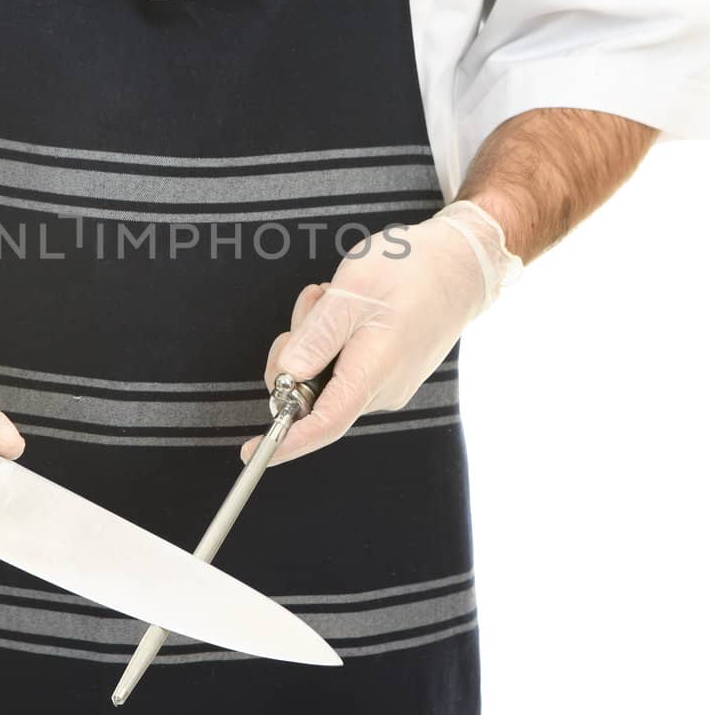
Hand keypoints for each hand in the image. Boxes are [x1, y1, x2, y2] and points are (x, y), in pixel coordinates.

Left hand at [241, 200, 520, 465]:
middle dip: (297, 350)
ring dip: (315, 334)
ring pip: (323, 373)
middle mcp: (382, 390)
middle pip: (312, 392)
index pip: (322, 425)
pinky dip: (333, 335)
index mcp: (373, 373)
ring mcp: (387, 382)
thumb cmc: (411, 271)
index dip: (284, 443)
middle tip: (314, 303)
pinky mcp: (389, 370)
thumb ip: (316, 338)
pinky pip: (342, 363)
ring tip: (337, 295)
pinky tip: (348, 304)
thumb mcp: (352, 294)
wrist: (463, 261)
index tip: (251, 453)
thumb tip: (286, 376)